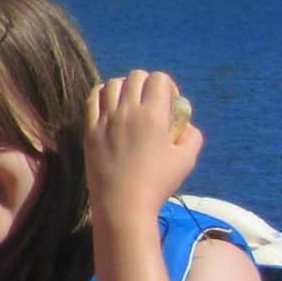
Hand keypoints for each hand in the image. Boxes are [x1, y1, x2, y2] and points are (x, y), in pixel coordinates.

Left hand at [85, 71, 198, 222]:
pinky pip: (92, 99)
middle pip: (135, 77)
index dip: (168, 85)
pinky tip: (109, 104)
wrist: (122, 203)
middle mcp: (127, 111)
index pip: (159, 79)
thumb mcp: (187, 159)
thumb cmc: (158, 183)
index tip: (170, 102)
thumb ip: (192, 135)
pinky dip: (102, 94)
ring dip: (124, 87)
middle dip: (147, 83)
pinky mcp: (89, 129)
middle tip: (151, 101)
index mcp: (153, 115)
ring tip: (130, 102)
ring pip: (112, 84)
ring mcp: (105, 119)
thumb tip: (185, 124)